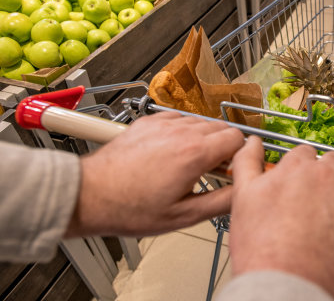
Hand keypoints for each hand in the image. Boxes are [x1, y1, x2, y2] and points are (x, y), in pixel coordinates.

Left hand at [65, 111, 244, 236]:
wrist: (91, 194)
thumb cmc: (130, 208)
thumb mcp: (183, 215)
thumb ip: (221, 202)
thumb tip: (243, 193)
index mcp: (194, 154)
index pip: (237, 138)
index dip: (239, 154)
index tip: (232, 169)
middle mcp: (181, 132)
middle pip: (222, 127)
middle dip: (223, 147)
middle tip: (212, 170)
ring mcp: (163, 124)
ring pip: (200, 122)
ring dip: (203, 138)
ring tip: (189, 163)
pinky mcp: (148, 121)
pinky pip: (178, 118)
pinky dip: (182, 131)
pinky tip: (172, 151)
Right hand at [229, 137, 333, 299]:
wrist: (285, 282)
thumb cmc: (262, 248)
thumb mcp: (242, 198)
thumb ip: (247, 163)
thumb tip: (252, 142)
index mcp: (295, 167)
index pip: (304, 153)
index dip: (302, 167)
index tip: (301, 181)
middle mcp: (325, 174)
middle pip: (332, 159)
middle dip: (328, 172)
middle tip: (321, 194)